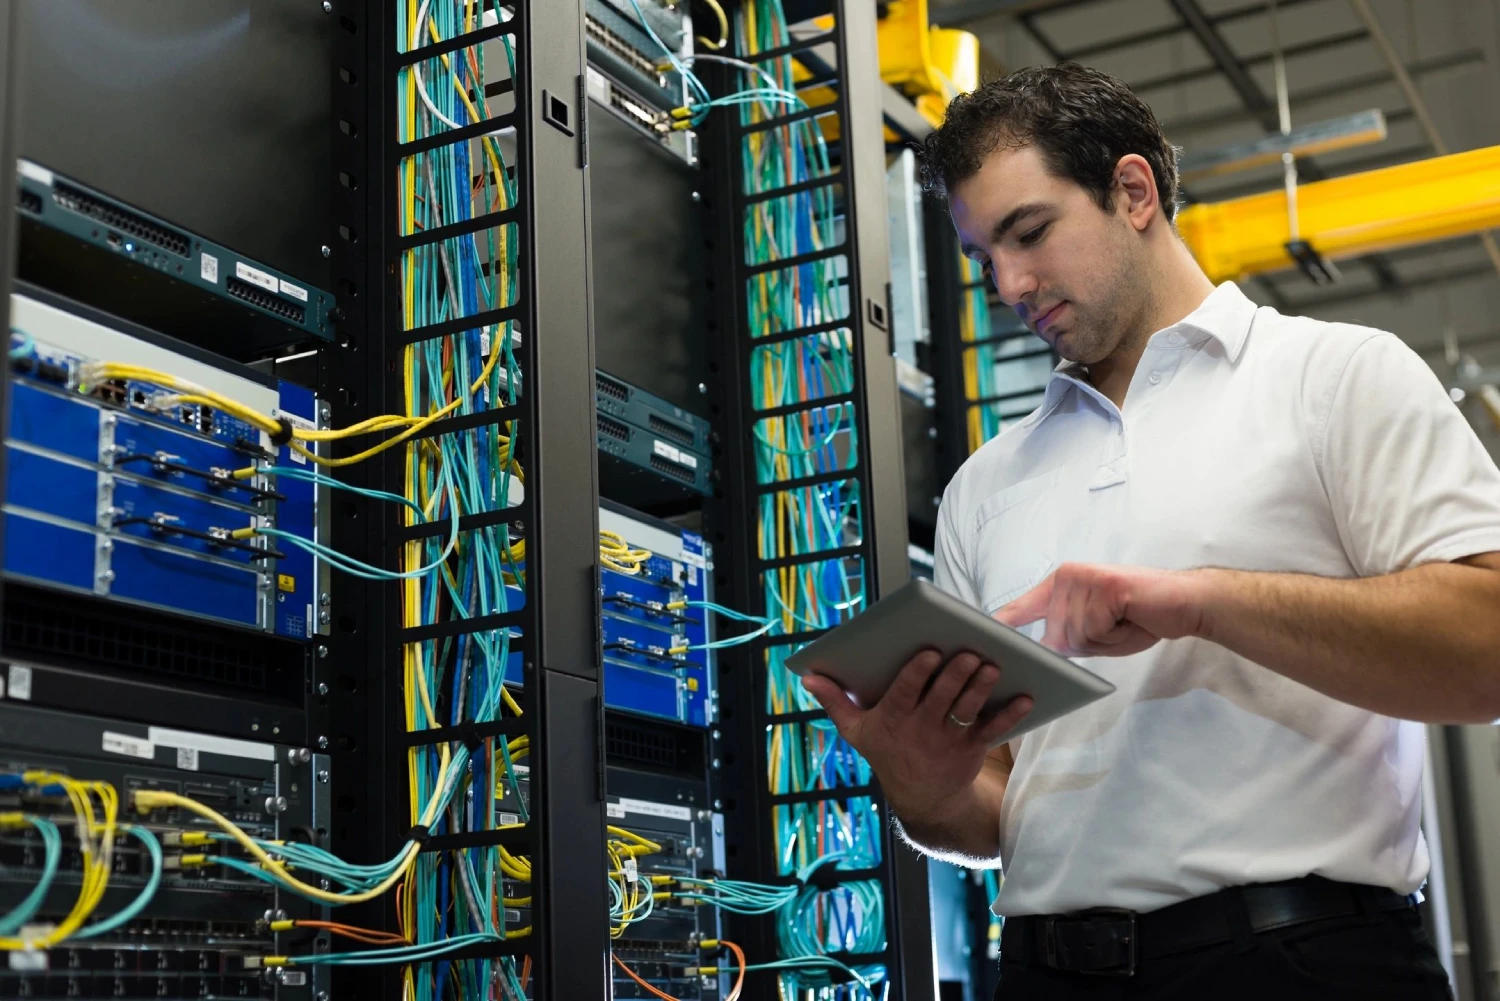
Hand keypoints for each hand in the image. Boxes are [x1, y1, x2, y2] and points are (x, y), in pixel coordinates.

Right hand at [800, 652, 1032, 826]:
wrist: (922, 800)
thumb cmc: (888, 753)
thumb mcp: (856, 731)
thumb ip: (834, 701)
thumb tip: (808, 676)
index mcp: (893, 719)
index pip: (905, 692)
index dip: (917, 673)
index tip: (929, 652)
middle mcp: (921, 729)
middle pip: (941, 698)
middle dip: (956, 675)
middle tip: (970, 653)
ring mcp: (949, 741)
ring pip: (967, 711)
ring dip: (981, 689)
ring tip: (993, 667)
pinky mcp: (973, 749)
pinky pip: (994, 731)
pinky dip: (1010, 715)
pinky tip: (1025, 697)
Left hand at [994, 562, 1207, 656]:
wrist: (1184, 602)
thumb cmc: (1138, 617)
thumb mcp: (1093, 631)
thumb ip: (1065, 637)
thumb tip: (1042, 650)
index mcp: (1060, 584)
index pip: (1023, 606)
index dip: (1002, 622)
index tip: (978, 632)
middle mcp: (1066, 576)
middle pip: (1055, 635)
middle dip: (1087, 644)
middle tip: (1116, 626)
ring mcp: (1083, 578)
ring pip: (1074, 635)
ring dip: (1103, 640)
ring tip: (1124, 620)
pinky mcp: (1103, 585)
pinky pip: (1094, 630)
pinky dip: (1114, 634)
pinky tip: (1130, 617)